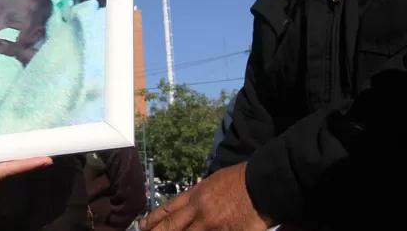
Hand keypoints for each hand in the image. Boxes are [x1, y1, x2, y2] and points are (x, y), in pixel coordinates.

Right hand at [0, 141, 51, 221]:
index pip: (10, 170)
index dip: (29, 164)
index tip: (47, 158)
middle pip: (15, 171)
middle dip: (32, 162)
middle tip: (50, 148)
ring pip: (10, 172)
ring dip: (24, 162)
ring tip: (37, 147)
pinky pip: (2, 172)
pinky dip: (12, 163)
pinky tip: (16, 153)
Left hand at [141, 163, 272, 230]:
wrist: (262, 184)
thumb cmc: (241, 180)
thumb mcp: (214, 182)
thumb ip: (199, 196)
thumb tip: (189, 207)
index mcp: (195, 195)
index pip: (167, 210)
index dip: (153, 221)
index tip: (143, 228)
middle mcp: (199, 211)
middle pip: (170, 228)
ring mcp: (211, 225)